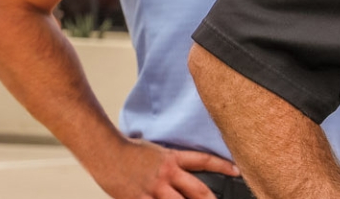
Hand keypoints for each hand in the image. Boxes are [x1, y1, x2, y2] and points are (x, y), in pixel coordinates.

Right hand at [86, 137, 238, 198]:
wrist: (102, 149)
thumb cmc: (124, 149)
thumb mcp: (152, 151)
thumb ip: (167, 163)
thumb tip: (179, 172)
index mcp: (170, 158)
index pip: (202, 160)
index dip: (222, 166)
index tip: (237, 171)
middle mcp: (166, 174)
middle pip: (198, 191)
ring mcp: (154, 189)